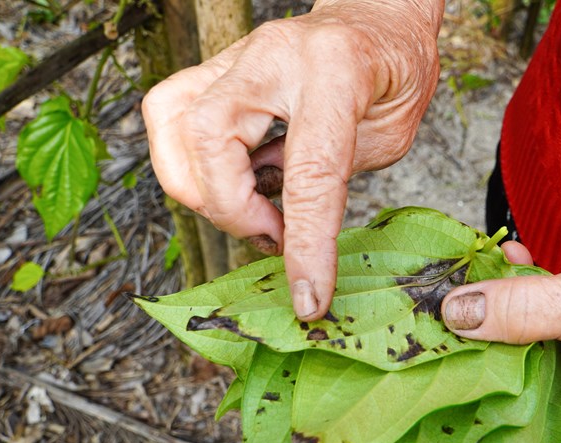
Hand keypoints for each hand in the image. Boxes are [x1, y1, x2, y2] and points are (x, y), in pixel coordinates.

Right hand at [142, 1, 442, 319]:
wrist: (376, 19)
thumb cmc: (393, 72)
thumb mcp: (391, 135)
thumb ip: (335, 183)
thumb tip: (286, 234)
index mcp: (336, 70)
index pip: (309, 170)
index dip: (305, 243)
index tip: (308, 297)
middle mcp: (273, 53)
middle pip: (209, 138)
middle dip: (231, 210)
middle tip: (275, 237)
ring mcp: (236, 54)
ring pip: (171, 122)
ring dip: (199, 188)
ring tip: (251, 212)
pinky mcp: (214, 67)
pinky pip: (168, 114)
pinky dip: (184, 163)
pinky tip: (227, 181)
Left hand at [441, 239, 560, 442]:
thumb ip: (522, 309)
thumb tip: (457, 313)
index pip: (515, 408)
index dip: (479, 367)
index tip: (443, 330)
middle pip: (516, 378)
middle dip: (488, 332)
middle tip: (455, 293)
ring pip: (526, 349)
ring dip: (506, 308)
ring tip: (483, 271)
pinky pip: (546, 330)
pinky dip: (530, 299)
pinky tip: (515, 264)